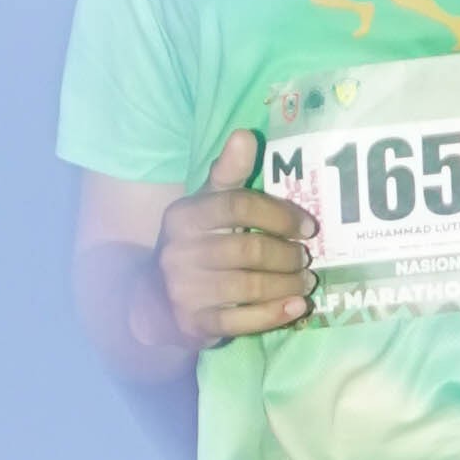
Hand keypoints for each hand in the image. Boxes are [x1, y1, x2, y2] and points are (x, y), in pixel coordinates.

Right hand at [156, 130, 316, 346]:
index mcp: (183, 216)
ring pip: (248, 287)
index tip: (308, 227)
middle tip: (305, 259)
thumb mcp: (205, 206)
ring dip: (286, 285)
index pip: (238, 206)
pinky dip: (273, 315)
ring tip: (305, 282)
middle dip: (286, 256)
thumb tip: (244, 135)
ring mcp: (183, 290)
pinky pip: (241, 322)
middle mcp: (178, 252)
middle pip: (248, 251)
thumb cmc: (193, 245)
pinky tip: (295, 308)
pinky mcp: (193, 324)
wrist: (152, 300)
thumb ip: (227, 174)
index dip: (279, 215)